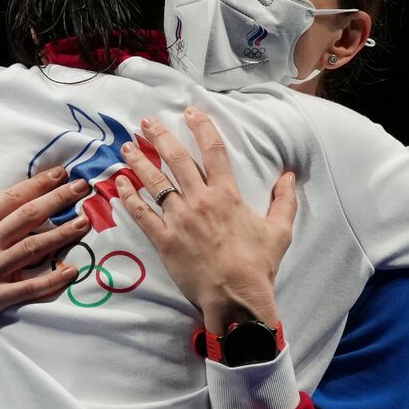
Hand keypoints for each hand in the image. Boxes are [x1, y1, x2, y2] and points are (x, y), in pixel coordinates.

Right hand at [0, 166, 94, 343]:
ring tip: (85, 222)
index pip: (10, 198)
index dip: (37, 184)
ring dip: (62, 234)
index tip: (59, 173)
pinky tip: (72, 270)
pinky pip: (29, 287)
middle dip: (58, 199)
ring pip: (33, 248)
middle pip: (28, 217)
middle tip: (83, 187)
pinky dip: (52, 280)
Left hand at [113, 107, 296, 334]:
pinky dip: (129, 196)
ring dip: (139, 161)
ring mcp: (179, 219)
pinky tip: (120, 183)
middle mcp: (200, 201)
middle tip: (145, 122)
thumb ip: (283, 200)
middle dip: (159, 137)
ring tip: (127, 146)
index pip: (213, 150)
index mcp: (227, 194)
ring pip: (155, 182)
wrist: (236, 297)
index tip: (189, 111)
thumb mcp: (279, 230)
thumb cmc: (258, 265)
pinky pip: (142, 213)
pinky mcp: (164, 240)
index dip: (200, 126)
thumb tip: (288, 176)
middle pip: (176, 159)